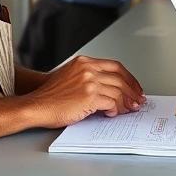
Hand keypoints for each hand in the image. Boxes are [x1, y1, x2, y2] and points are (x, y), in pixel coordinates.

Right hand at [27, 56, 146, 127]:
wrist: (37, 105)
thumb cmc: (51, 96)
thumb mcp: (71, 77)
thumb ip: (90, 78)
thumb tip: (111, 90)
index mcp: (84, 62)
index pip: (115, 66)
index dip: (129, 78)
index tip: (134, 87)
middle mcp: (88, 69)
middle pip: (120, 78)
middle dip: (132, 91)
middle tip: (138, 101)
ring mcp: (89, 82)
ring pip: (118, 91)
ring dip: (126, 103)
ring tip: (129, 109)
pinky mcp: (89, 97)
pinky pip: (111, 103)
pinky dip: (115, 109)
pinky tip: (112, 113)